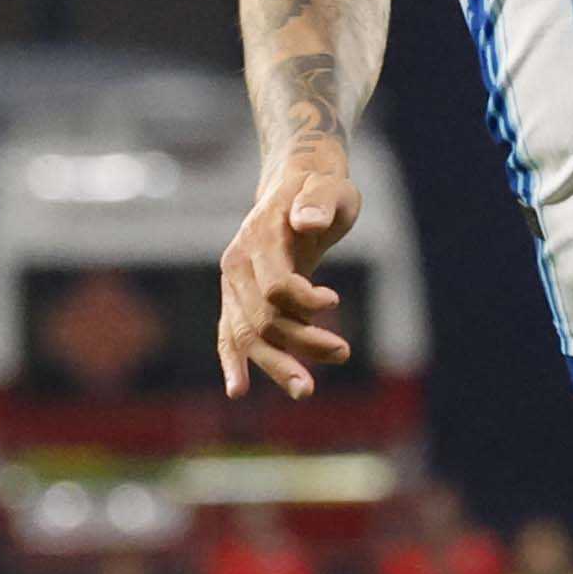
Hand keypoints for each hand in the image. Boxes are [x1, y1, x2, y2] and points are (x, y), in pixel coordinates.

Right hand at [217, 151, 356, 400]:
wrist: (295, 183)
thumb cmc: (321, 187)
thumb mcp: (331, 186)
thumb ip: (319, 201)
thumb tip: (307, 221)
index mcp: (260, 237)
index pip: (275, 285)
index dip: (304, 301)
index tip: (334, 300)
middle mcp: (239, 263)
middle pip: (262, 318)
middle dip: (300, 343)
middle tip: (342, 353)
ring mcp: (234, 283)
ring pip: (248, 334)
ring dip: (276, 364)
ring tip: (306, 390)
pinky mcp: (240, 297)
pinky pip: (230, 333)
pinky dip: (233, 361)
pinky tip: (238, 390)